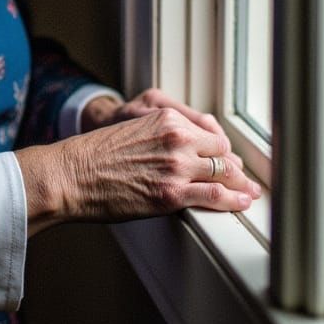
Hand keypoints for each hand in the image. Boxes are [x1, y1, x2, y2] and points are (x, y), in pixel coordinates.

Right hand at [17, 98, 260, 236]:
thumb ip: (162, 136)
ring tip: (251, 193)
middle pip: (222, 152)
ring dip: (241, 185)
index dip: (223, 150)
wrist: (73, 174)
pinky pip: (215, 196)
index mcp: (167, 119)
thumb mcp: (135, 130)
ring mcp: (177, 165)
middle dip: (235, 167)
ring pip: (225, 173)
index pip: (210, 133)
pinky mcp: (173, 193)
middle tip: (245, 178)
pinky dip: (234, 201)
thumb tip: (183, 152)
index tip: (229, 159)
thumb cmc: (96, 156)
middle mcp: (177, 138)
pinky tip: (242, 204)